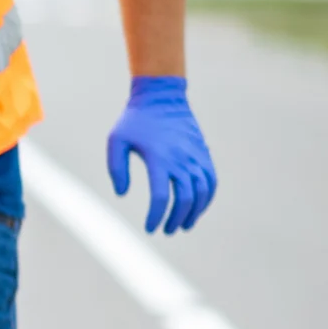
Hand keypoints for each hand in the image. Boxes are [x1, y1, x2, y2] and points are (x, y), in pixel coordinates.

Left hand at [107, 76, 216, 233]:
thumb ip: (116, 169)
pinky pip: (211, 180)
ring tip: (182, 225)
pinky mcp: (203, 153)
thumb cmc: (134, 121)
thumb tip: (122, 194)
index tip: (149, 228)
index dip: (156, 216)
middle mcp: (181, 159)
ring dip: (194, 212)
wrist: (161, 97)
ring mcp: (195, 156)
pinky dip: (207, 197)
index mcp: (159, 158)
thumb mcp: (116, 141)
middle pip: (185, 198)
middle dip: (176, 218)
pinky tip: (197, 208)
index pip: (161, 196)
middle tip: (166, 230)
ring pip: (202, 191)